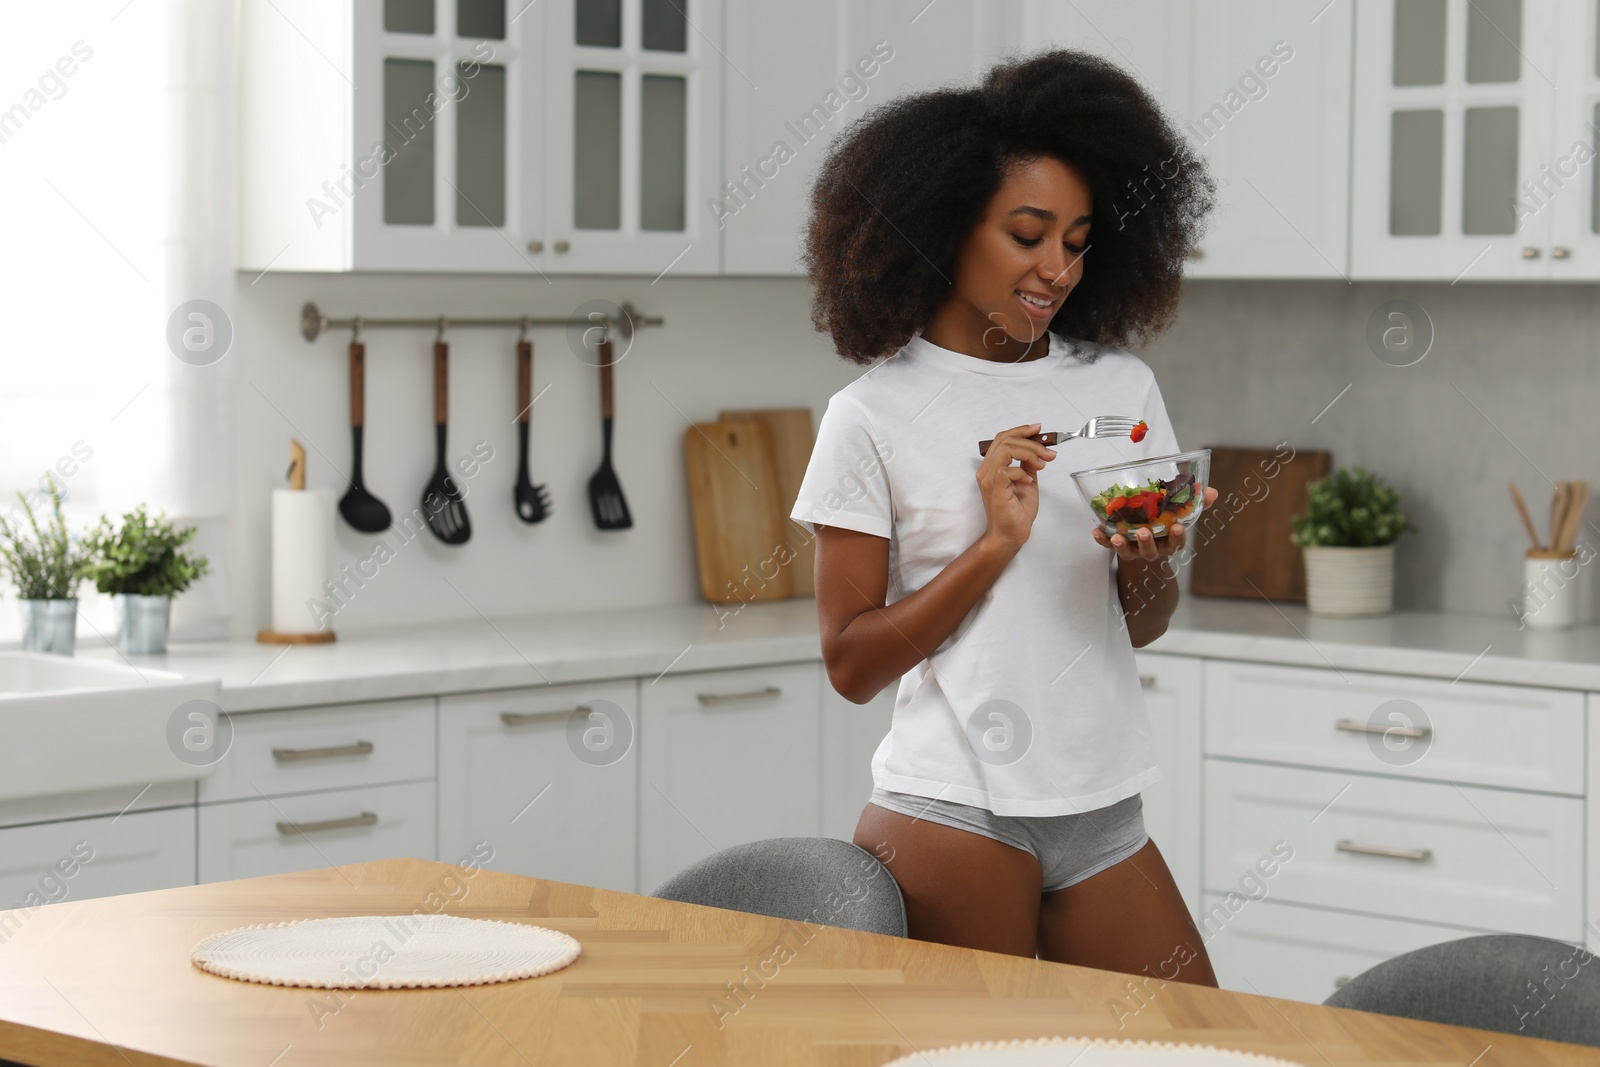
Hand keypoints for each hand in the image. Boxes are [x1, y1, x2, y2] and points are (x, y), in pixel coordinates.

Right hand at [977, 421, 1055, 550]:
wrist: (1011, 535)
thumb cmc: (1017, 512)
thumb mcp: (1027, 481)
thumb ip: (1028, 465)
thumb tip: (1037, 450)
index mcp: (992, 466)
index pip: (1002, 438)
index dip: (1021, 430)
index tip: (1039, 429)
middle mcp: (986, 470)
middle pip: (1004, 440)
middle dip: (1030, 442)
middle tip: (1048, 453)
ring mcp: (988, 479)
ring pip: (1006, 449)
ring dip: (1029, 453)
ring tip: (1042, 464)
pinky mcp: (994, 488)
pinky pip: (1007, 469)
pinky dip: (1022, 472)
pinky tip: (1029, 481)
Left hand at [1091, 486, 1219, 562]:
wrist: (1145, 546)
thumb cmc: (1166, 525)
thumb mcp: (1181, 515)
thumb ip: (1195, 504)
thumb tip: (1212, 491)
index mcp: (1168, 542)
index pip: (1176, 543)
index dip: (1178, 537)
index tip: (1178, 527)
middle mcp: (1152, 549)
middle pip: (1150, 551)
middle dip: (1146, 543)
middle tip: (1143, 532)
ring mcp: (1134, 550)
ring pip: (1128, 552)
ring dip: (1121, 546)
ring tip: (1117, 537)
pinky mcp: (1118, 546)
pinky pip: (1108, 546)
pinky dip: (1102, 540)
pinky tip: (1096, 531)